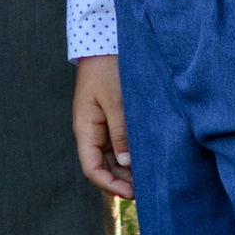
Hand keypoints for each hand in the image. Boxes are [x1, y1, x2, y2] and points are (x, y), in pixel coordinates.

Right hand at [71, 55, 135, 199]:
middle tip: (147, 187)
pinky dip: (130, 153)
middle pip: (102, 167)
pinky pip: (119, 143)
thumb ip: (121, 132)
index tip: (132, 192)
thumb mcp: (116, 101)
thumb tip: (127, 163)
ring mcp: (102, 125)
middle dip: (121, 180)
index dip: (109, 185)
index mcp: (85, 129)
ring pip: (112, 157)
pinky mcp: (112, 117)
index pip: (92, 168)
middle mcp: (91, 131)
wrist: (105, 42)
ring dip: (127, 168)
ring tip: (149, 175)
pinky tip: (146, 156)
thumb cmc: (108, 68)